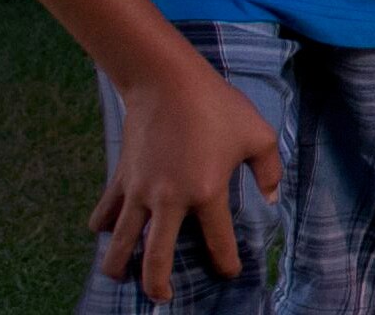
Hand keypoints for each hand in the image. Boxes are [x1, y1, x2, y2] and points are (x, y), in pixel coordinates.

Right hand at [90, 62, 281, 300]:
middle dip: (157, 284)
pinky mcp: (120, 178)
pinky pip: (104, 213)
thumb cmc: (217, 106)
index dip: (225, 262)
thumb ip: (269, 170)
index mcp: (207, 192)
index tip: (229, 273)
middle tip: (162, 298)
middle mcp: (168, 199)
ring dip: (118, 265)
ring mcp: (138, 190)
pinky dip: (104, 227)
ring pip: (120, 242)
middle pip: (155, 257)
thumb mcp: (258, 134)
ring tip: (122, 278)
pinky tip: (110, 234)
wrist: (167, 81)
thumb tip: (271, 200)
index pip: (217, 241)